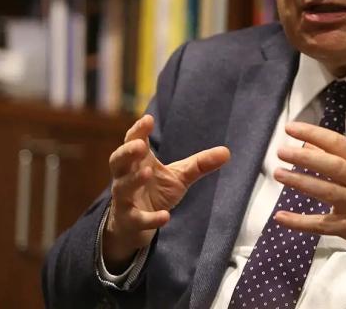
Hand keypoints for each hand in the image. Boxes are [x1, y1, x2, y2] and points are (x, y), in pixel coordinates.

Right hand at [103, 115, 229, 270]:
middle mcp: (126, 176)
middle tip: (139, 145)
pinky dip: (150, 218)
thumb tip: (227, 151)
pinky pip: (137, 218)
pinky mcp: (129, 220)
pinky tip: (165, 216)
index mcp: (139, 161)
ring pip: (123, 187)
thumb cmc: (156, 192)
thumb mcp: (179, 176)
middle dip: (127, 152)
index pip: (133, 141)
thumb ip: (200, 164)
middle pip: (118, 161)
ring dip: (134, 179)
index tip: (148, 120)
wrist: (137, 226)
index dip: (138, 130)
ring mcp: (125, 199)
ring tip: (148, 172)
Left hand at [273, 121, 345, 267]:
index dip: (314, 134)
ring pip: (325, 191)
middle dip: (304, 157)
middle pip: (332, 166)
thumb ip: (339, 159)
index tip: (292, 128)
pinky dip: (299, 221)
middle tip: (282, 151)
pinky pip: (320, 224)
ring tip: (279, 173)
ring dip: (300, 181)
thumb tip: (307, 144)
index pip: (339, 143)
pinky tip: (280, 216)